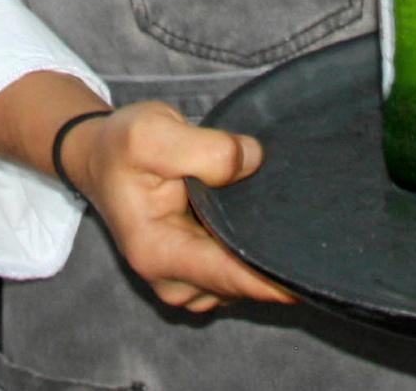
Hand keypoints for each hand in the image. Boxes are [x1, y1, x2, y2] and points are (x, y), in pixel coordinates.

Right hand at [59, 100, 297, 314]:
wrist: (99, 157)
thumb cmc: (121, 146)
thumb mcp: (153, 131)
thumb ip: (207, 149)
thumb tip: (253, 161)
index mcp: (157, 253)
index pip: (231, 277)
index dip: (276, 277)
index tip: (316, 268)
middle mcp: (171, 280)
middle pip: (242, 284)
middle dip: (272, 255)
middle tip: (301, 216)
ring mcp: (184, 283)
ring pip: (243, 281)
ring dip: (259, 251)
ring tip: (264, 205)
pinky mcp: (196, 276)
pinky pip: (236, 273)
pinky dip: (249, 250)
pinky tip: (250, 218)